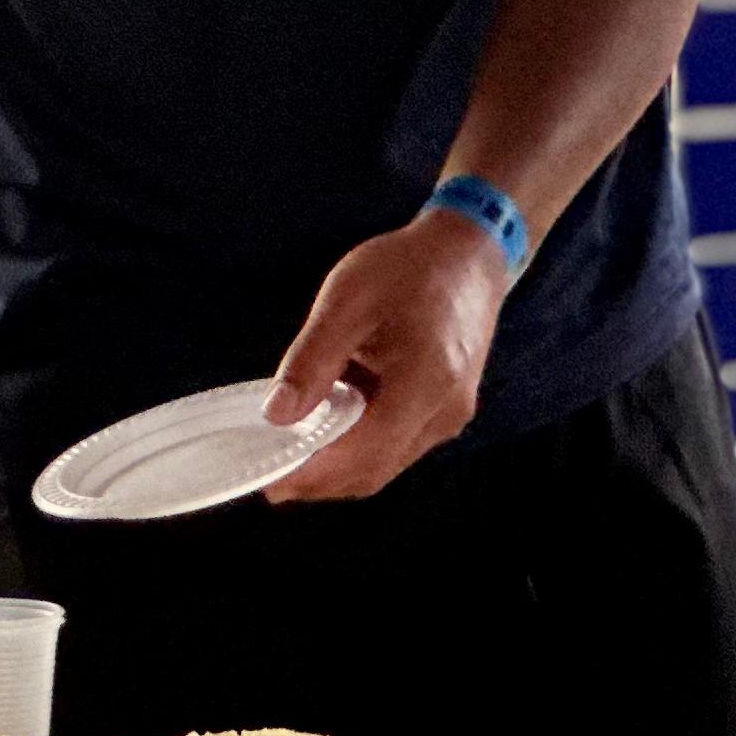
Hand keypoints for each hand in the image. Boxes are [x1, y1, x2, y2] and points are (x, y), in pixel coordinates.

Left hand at [259, 210, 510, 500]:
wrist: (467, 253)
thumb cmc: (407, 268)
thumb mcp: (346, 301)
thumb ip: (311, 361)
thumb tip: (277, 414)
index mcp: (425, 384)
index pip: (363, 454)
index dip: (314, 474)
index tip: (267, 480)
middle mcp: (445, 412)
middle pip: (375, 471)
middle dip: (320, 482)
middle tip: (269, 478)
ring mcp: (450, 415)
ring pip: (386, 463)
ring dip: (338, 468)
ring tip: (288, 457)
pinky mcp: (446, 409)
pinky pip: (397, 443)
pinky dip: (358, 448)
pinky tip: (324, 432)